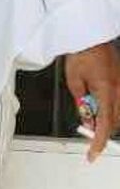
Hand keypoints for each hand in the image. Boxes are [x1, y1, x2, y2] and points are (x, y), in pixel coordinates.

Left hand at [65, 42, 119, 160]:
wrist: (90, 34)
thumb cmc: (81, 53)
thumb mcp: (73, 81)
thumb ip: (81, 102)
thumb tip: (87, 118)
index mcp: (106, 89)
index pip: (105, 124)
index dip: (99, 142)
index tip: (92, 154)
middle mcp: (119, 88)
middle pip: (115, 121)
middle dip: (101, 128)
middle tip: (87, 129)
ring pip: (119, 112)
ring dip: (107, 117)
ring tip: (90, 111)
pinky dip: (111, 107)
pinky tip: (99, 102)